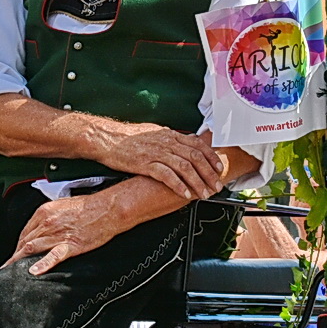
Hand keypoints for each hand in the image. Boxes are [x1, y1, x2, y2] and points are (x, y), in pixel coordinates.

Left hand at [10, 194, 127, 275]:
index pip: (25, 232)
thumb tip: (41, 228)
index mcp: (44, 212)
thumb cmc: (88, 207)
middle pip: (25, 242)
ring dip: (19, 261)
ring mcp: (58, 234)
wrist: (107, 208)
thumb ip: (49, 217)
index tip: (14, 255)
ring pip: (32, 248)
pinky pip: (53, 256)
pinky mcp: (71, 245)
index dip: (17, 246)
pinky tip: (34, 271)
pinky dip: (42, 264)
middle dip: (15, 256)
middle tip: (6, 268)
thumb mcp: (62, 206)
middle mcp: (47, 222)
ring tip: (10, 274)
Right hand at [91, 121, 223, 200]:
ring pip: (184, 168)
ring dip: (197, 182)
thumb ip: (170, 140)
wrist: (107, 138)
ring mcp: (157, 153)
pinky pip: (167, 175)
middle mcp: (166, 142)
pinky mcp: (146, 163)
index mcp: (170, 135)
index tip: (219, 168)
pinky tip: (185, 194)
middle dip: (209, 174)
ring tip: (204, 194)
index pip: (198, 145)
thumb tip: (183, 143)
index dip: (211, 158)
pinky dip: (178, 185)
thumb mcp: (154, 133)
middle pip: (195, 158)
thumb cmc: (128, 138)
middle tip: (216, 186)